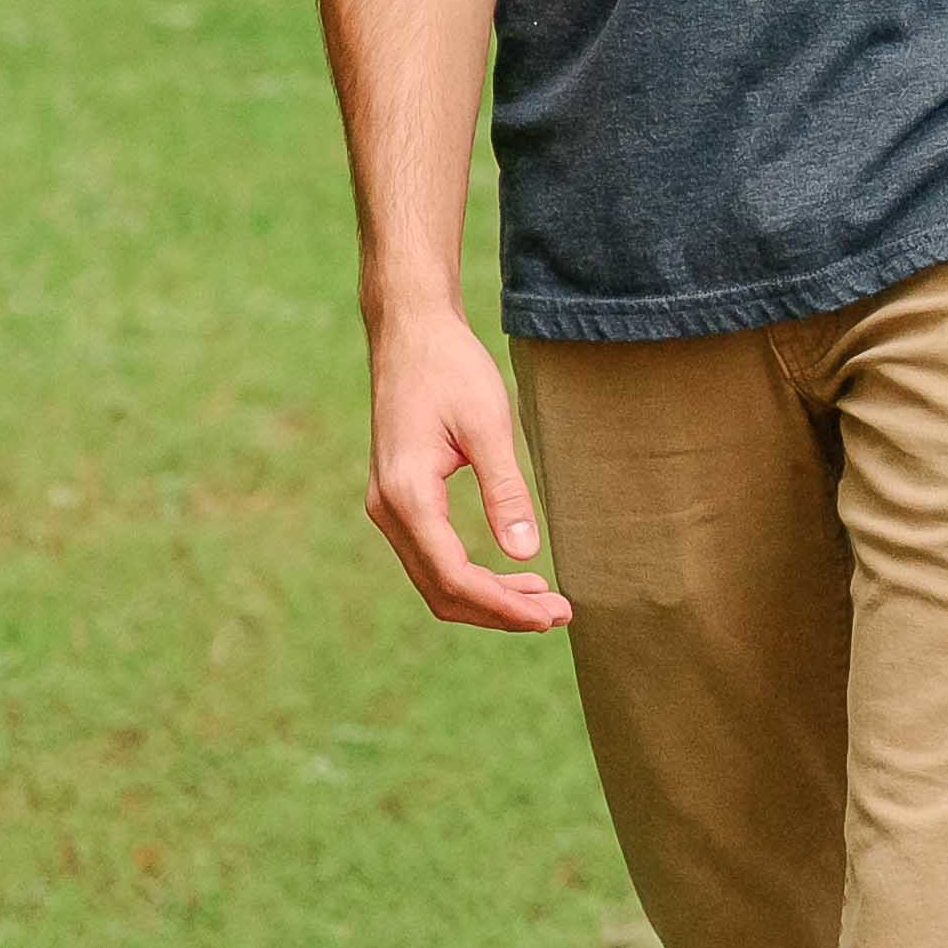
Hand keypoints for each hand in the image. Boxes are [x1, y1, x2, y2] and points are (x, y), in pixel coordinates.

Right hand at [363, 302, 568, 632]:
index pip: (454, 576)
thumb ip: (505, 490)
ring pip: (434, 579)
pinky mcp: (398, 500)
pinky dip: (471, 576)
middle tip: (559, 614)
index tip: (551, 613)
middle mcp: (387, 510)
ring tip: (544, 600)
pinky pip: (431, 556)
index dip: (503, 605)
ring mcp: (388, 508)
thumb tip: (527, 553)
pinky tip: (513, 572)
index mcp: (407, 495)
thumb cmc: (450, 369)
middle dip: (499, 611)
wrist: (409, 333)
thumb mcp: (487, 424)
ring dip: (487, 597)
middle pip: (442, 590)